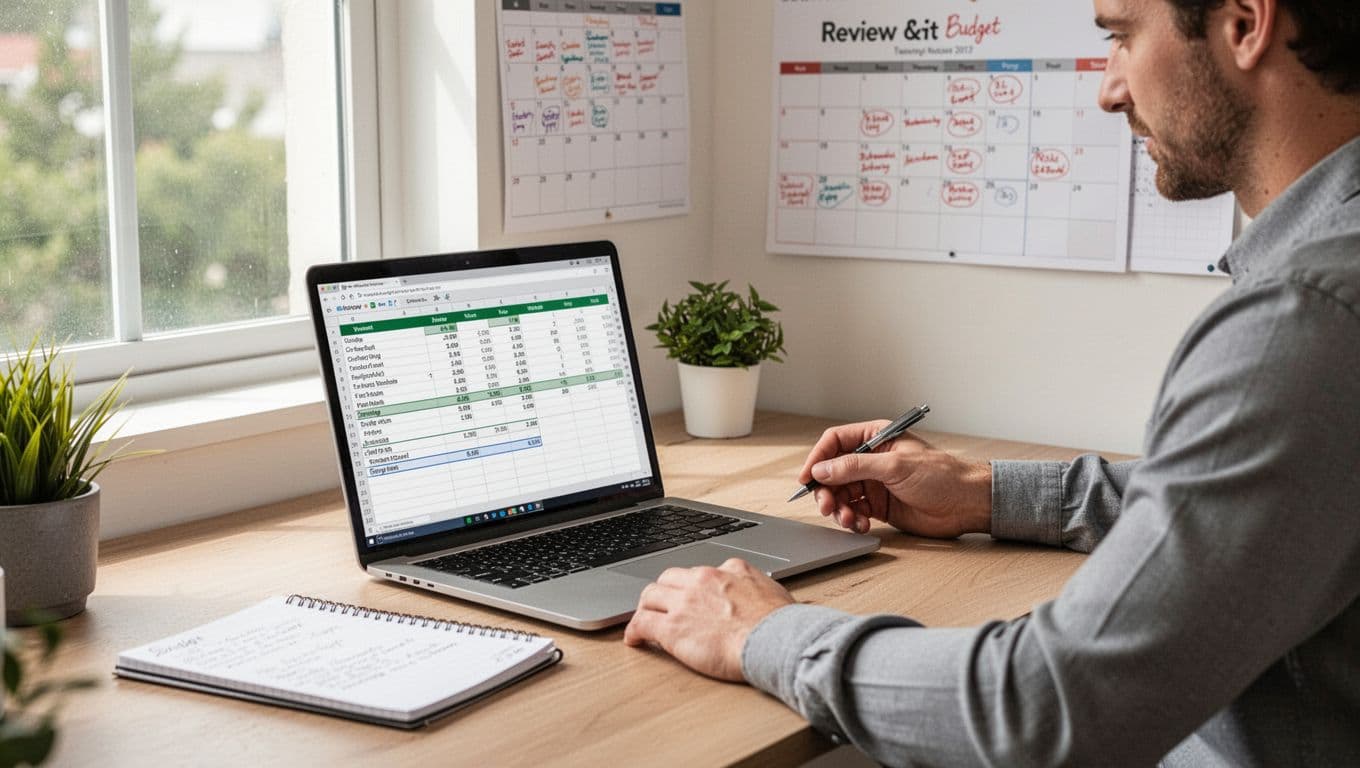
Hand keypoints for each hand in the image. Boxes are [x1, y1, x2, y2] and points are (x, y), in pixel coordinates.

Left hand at [622, 558, 794, 680]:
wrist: (774, 639)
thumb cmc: (780, 623)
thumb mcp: (773, 590)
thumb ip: (758, 587)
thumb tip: (761, 593)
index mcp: (728, 569)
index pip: (700, 572)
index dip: (692, 586)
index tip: (691, 596)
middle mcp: (702, 580)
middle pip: (670, 578)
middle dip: (663, 591)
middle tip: (661, 605)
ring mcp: (684, 602)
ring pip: (650, 596)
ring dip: (646, 607)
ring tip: (643, 619)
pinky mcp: (672, 627)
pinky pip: (642, 623)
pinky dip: (634, 630)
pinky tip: (634, 638)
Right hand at [797, 420, 992, 537]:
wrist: (966, 504)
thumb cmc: (941, 475)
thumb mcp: (894, 466)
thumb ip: (855, 467)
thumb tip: (822, 469)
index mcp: (876, 437)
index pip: (835, 442)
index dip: (818, 459)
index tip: (807, 478)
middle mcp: (872, 459)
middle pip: (833, 472)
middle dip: (827, 490)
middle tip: (828, 506)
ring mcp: (875, 483)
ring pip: (841, 494)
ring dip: (839, 509)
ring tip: (850, 520)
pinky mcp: (879, 505)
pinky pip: (854, 511)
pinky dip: (853, 520)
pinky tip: (862, 525)